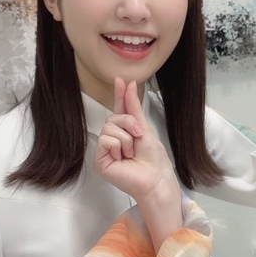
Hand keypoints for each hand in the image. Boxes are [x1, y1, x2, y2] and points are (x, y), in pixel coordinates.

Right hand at [94, 77, 182, 249]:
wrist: (156, 177)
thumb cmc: (153, 158)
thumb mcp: (144, 128)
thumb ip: (133, 107)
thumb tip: (128, 84)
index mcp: (124, 132)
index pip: (119, 110)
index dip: (119, 95)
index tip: (121, 79)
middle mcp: (112, 140)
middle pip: (112, 118)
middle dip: (129, 124)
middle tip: (138, 137)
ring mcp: (105, 151)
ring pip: (108, 128)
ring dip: (126, 138)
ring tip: (131, 153)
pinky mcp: (99, 161)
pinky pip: (105, 140)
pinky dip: (118, 146)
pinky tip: (123, 158)